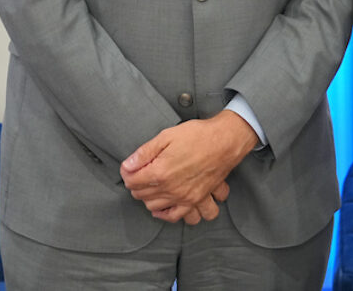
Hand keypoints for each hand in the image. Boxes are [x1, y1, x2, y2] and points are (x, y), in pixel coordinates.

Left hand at [120, 110, 256, 222]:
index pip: (132, 181)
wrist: (225, 141)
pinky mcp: (198, 200)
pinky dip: (172, 215)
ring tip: (153, 189)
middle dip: (137, 185)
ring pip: (157, 209)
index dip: (127, 173)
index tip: (129, 168)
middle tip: (139, 174)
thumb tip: (127, 165)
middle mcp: (171, 190)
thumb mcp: (167, 136)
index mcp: (160, 172)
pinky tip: (168, 205)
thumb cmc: (198, 135)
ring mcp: (185, 197)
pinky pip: (183, 218)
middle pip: (142, 196)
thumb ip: (144, 152)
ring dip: (151, 200)